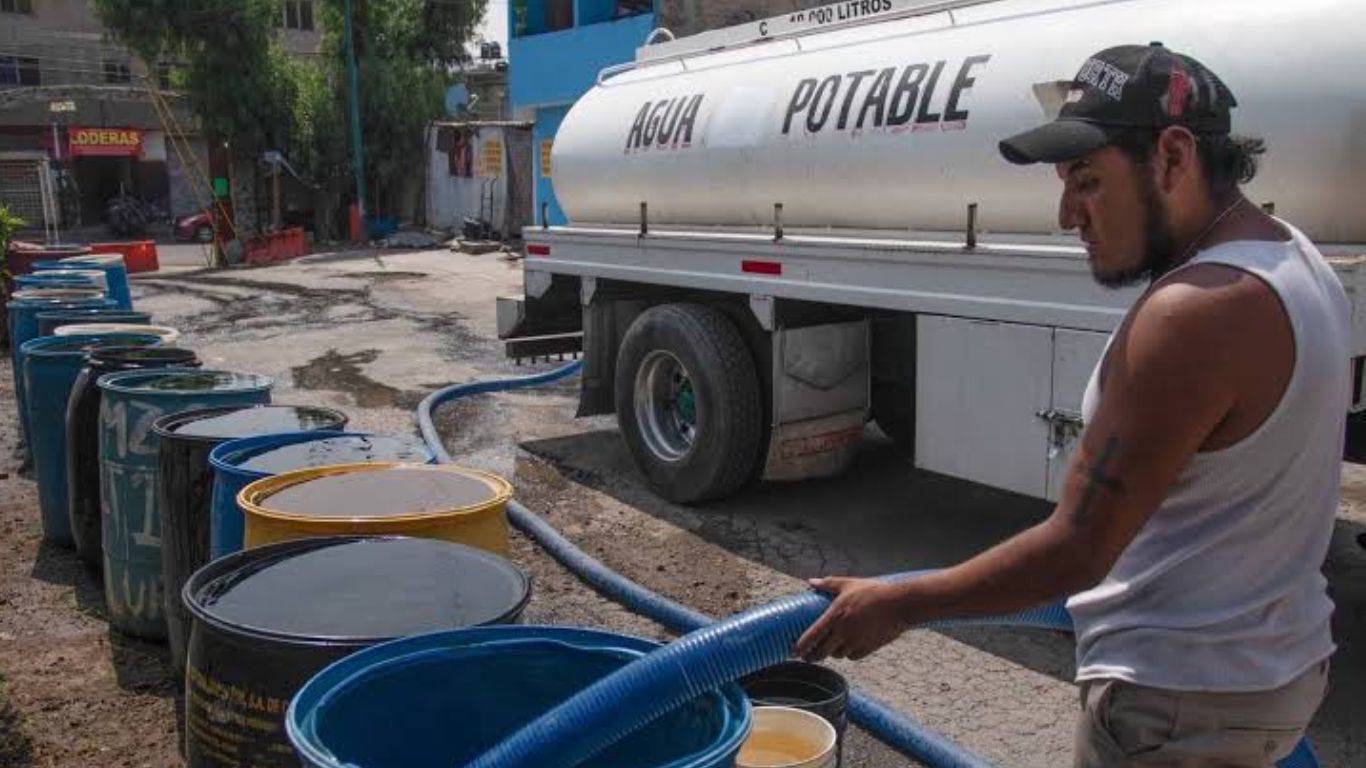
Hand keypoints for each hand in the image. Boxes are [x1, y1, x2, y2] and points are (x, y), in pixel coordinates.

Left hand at [794, 577, 910, 661]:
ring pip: (837, 655)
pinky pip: (853, 656)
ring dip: (832, 654)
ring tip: (829, 650)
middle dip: (813, 656)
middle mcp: (843, 631)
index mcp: (835, 615)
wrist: (900, 604)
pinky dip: (848, 654)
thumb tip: (811, 582)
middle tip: (808, 657)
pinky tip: (847, 649)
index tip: (793, 652)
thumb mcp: (849, 584)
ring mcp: (856, 641)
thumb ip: (828, 584)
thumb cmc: (874, 591)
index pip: (812, 635)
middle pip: (822, 651)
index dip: (801, 646)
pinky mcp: (869, 647)